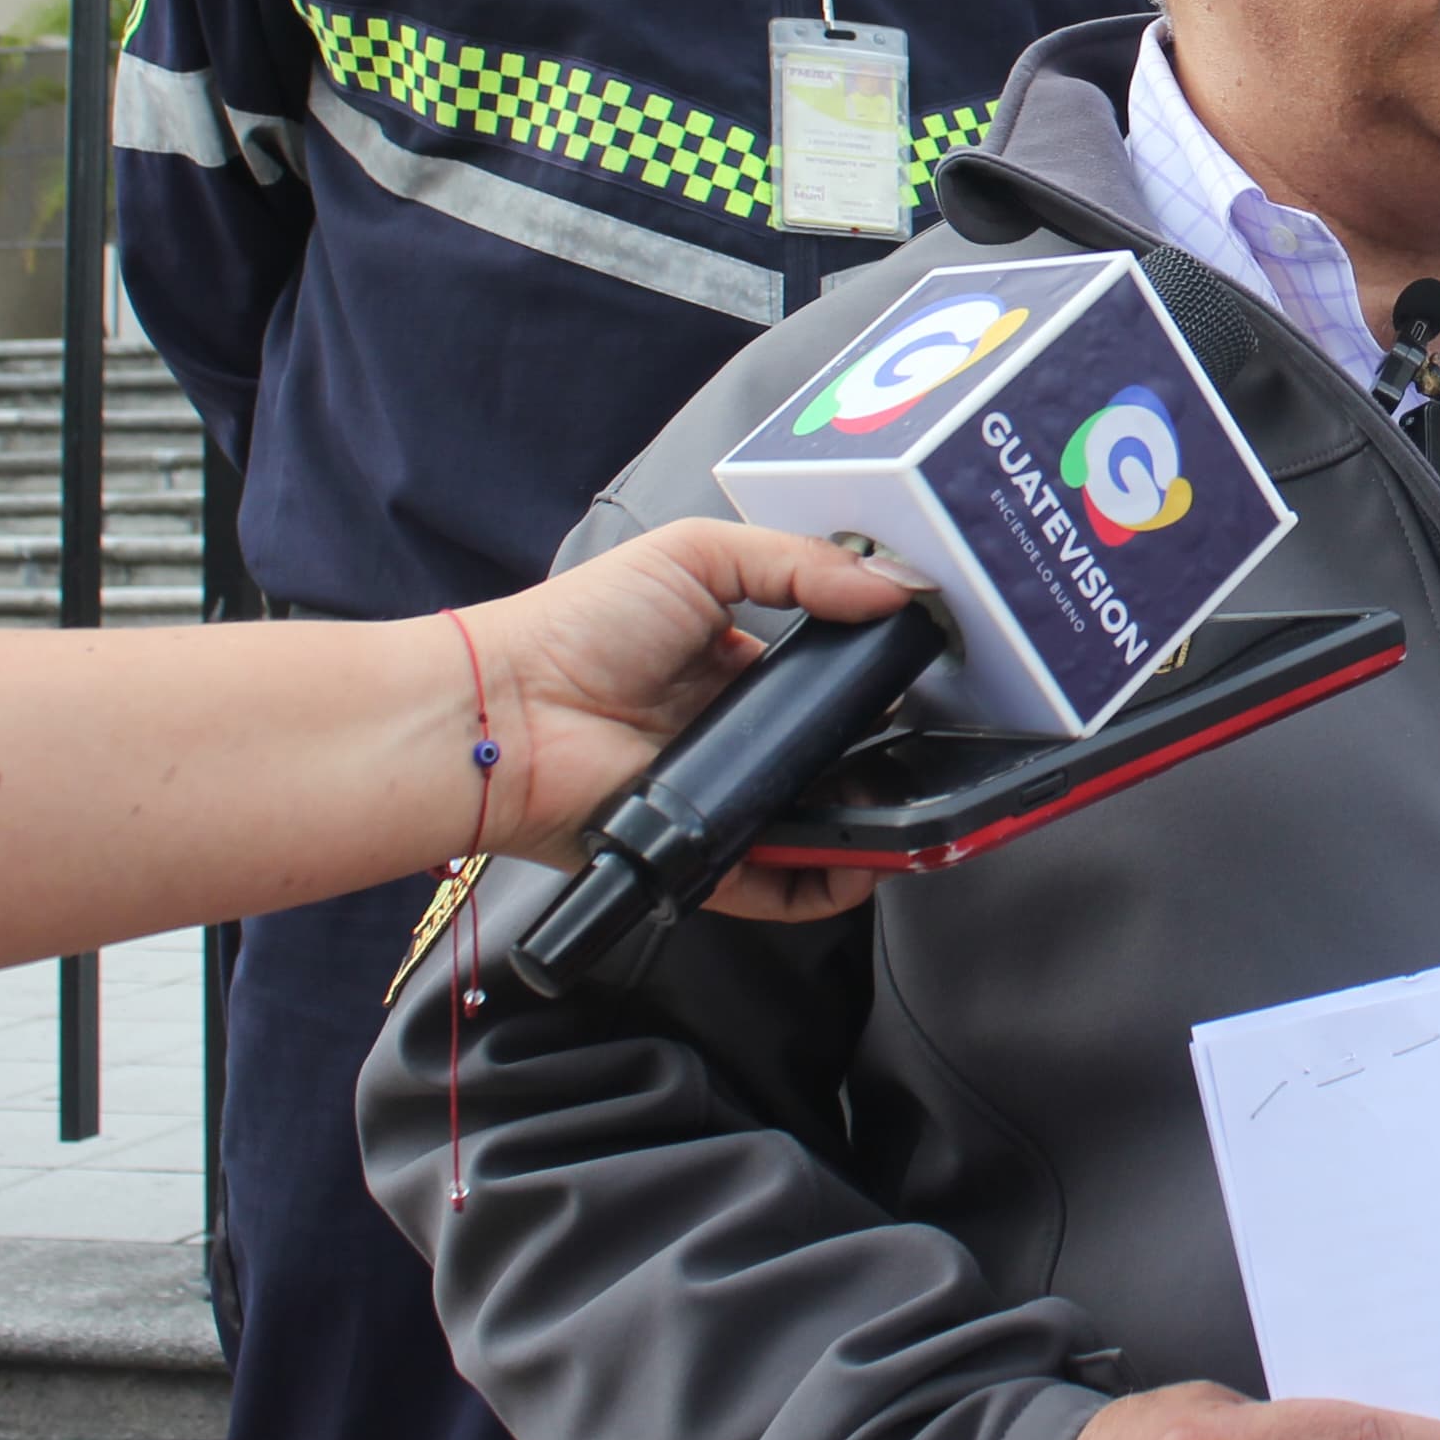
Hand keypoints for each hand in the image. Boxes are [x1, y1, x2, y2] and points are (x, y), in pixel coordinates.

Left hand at [467, 521, 909, 920]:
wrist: (509, 715)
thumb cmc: (582, 626)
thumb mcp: (696, 555)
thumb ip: (799, 563)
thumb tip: (897, 589)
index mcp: (731, 661)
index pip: (821, 675)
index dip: (869, 676)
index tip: (923, 672)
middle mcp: (729, 734)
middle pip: (826, 751)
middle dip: (881, 752)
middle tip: (931, 741)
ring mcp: (719, 797)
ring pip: (814, 820)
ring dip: (865, 819)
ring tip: (913, 806)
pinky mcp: (703, 856)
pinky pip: (778, 884)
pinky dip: (826, 883)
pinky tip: (864, 864)